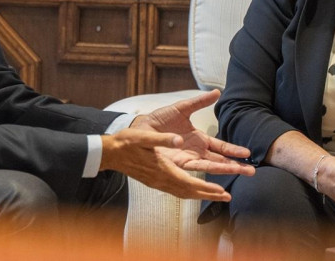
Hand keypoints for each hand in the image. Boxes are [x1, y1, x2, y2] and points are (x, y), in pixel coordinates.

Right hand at [100, 128, 233, 200]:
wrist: (109, 153)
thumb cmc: (126, 142)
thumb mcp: (143, 136)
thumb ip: (162, 139)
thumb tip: (179, 139)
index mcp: (162, 169)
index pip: (189, 183)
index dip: (206, 188)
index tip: (221, 190)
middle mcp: (161, 179)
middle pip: (189, 192)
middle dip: (208, 194)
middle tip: (226, 197)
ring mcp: (157, 182)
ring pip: (183, 192)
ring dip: (200, 194)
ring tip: (215, 195)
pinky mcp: (154, 181)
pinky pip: (176, 190)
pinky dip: (189, 191)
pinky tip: (193, 189)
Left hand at [131, 90, 255, 176]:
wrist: (140, 128)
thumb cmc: (159, 119)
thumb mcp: (181, 108)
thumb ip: (199, 102)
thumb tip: (217, 91)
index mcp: (199, 139)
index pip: (221, 147)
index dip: (233, 150)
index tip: (247, 153)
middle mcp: (196, 152)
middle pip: (220, 160)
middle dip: (235, 165)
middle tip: (251, 170)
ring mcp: (187, 159)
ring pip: (210, 167)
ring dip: (225, 170)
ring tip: (240, 173)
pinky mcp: (177, 164)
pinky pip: (193, 170)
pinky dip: (206, 174)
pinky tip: (216, 179)